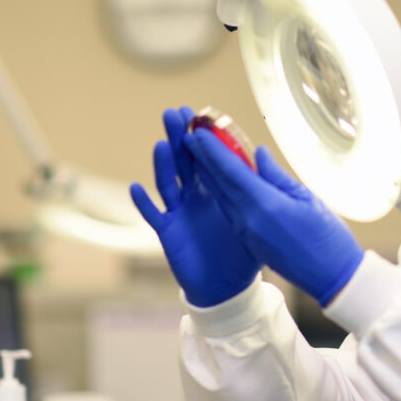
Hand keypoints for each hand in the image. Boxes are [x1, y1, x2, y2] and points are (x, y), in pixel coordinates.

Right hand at [130, 108, 260, 306]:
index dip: (200, 136)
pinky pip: (154, 216)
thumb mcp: (259, 215)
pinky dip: (144, 203)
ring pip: (168, 183)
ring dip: (163, 164)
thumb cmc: (242, 250)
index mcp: (216, 190)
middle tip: (172, 113)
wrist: (230, 287)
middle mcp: (195, 197)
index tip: (195, 113)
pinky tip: (137, 188)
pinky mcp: (169, 233)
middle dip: (178, 138)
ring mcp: (180, 213)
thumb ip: (262, 183)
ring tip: (162, 145)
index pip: (206, 156)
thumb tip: (263, 151)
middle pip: (183, 162)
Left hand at [189, 130, 364, 306]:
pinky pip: (230, 211)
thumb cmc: (328, 238)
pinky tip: (217, 183)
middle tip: (187, 134)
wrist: (332, 279)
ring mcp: (247, 233)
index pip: (232, 171)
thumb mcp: (307, 200)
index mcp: (265, 206)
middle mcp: (249, 220)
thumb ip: (277, 176)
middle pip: (220, 183)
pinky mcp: (250, 242)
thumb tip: (257, 155)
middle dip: (202, 157)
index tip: (197, 131)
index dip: (213, 149)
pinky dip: (221, 192)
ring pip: (222, 198)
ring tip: (196, 153)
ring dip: (207, 175)